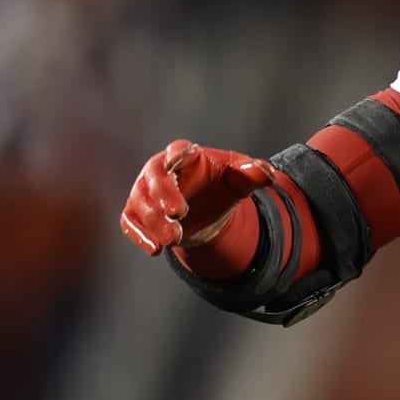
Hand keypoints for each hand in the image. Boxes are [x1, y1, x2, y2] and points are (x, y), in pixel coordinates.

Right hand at [119, 140, 272, 255]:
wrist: (207, 212)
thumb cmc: (221, 186)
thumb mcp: (239, 180)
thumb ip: (251, 174)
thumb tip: (268, 173)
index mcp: (185, 155)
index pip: (178, 149)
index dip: (177, 154)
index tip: (177, 159)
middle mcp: (159, 171)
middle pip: (155, 177)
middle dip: (164, 194)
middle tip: (178, 213)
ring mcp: (144, 192)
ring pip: (141, 203)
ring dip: (155, 221)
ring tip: (174, 238)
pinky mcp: (137, 214)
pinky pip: (131, 223)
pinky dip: (141, 236)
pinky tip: (155, 249)